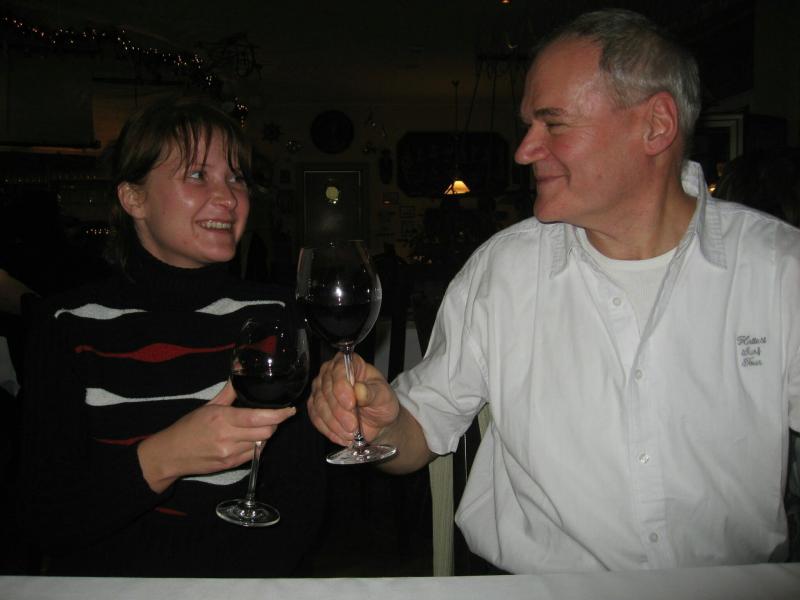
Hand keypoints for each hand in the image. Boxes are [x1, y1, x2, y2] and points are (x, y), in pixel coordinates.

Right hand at [138, 380, 295, 492]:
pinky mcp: (230, 466)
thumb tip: (241, 372)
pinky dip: (257, 446)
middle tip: (273, 416)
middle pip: (266, 432)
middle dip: (274, 424)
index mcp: (223, 419)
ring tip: (259, 426)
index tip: (289, 410)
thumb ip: (229, 391)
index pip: (258, 418)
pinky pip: (253, 455)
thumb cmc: (188, 427)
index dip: (278, 415)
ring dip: (266, 435)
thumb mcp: (208, 406)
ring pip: (262, 444)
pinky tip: (249, 438)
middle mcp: (228, 438)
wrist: (171, 455)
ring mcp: (230, 454)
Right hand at [307, 352, 399, 446]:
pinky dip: (329, 430)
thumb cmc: (381, 402)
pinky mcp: (316, 406)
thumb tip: (359, 390)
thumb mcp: (383, 396)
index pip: (339, 369)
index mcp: (351, 363)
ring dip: (334, 423)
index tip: (351, 404)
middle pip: (326, 389)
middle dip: (339, 411)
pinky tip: (343, 435)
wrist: (378, 420)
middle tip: (353, 425)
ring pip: (319, 405)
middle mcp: (332, 373)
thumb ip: (372, 392)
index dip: (342, 387)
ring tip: (350, 432)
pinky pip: (316, 418)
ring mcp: (321, 389)